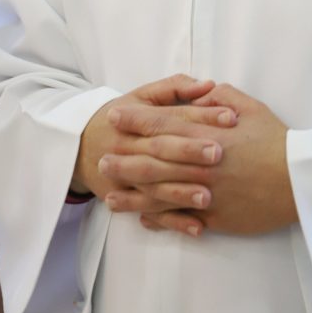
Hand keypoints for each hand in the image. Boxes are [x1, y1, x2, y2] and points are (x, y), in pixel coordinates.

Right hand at [72, 73, 236, 221]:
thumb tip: (208, 85)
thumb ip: (175, 87)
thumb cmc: (124, 116)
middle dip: (190, 151)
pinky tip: (198, 227)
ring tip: (209, 196)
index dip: (201, 116)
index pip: (172, 116)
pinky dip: (175, 222)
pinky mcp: (129, 199)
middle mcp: (129, 147)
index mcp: (136, 117)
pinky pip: (152, 214)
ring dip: (182, 192)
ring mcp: (127, 177)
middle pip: (162, 149)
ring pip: (155, 186)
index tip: (230, 117)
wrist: (81, 146)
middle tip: (220, 153)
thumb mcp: (143, 95)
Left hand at [112, 83, 297, 237]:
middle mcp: (199, 164)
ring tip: (110, 192)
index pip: (163, 125)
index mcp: (206, 134)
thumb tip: (202, 93)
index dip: (136, 120)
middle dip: (125, 157)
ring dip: (132, 192)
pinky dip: (158, 217)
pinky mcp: (214, 216)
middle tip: (101, 157)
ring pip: (159, 193)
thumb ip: (221, 98)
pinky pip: (179, 218)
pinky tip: (142, 217)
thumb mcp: (251, 107)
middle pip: (153, 160)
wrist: (297, 180)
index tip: (115, 116)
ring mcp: (204, 192)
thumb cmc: (275, 140)